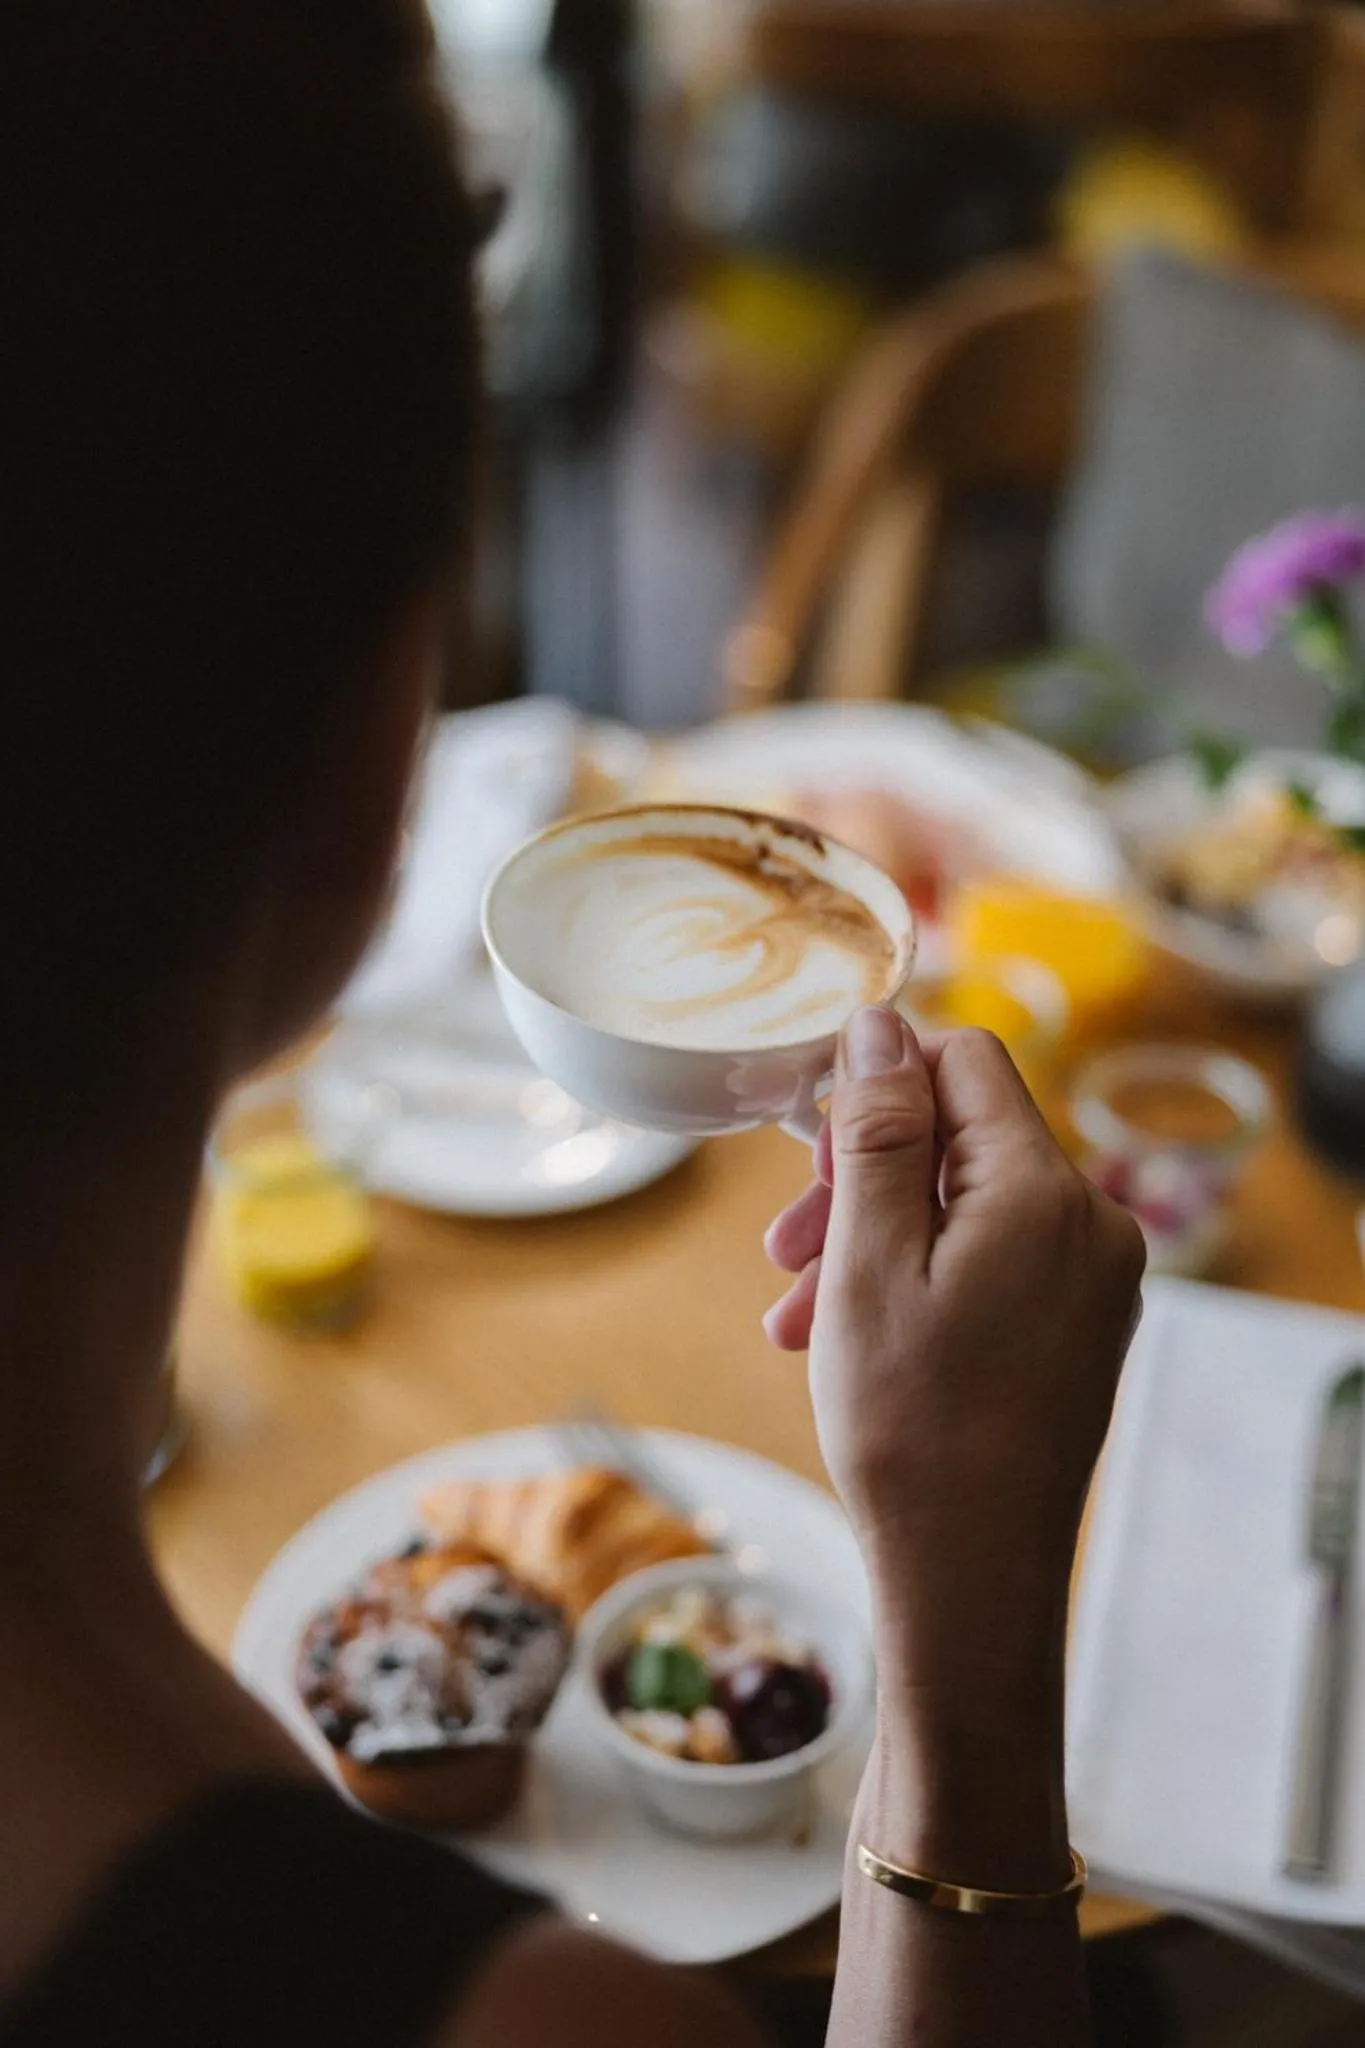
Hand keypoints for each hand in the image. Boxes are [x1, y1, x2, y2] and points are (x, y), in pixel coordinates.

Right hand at [765, 1007, 1143, 1707]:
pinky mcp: (1077, 1330)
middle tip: (785, 1248)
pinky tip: (847, 1338)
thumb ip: (878, 1132)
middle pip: (964, 1137)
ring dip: (876, 1236)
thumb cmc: (913, 1432)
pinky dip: (917, 1279)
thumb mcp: (869, 1262)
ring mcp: (1093, 1283)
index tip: (805, 1142)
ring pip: (967, 1206)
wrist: (972, 1583)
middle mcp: (1092, 1225)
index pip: (966, 1063)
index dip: (879, 1081)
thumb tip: (878, 1024)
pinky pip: (991, 1263)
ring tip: (800, 1313)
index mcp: (1047, 1194)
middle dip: (863, 1174)